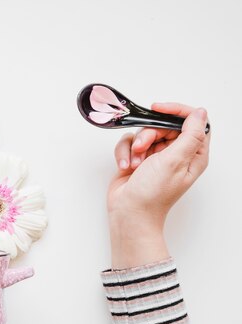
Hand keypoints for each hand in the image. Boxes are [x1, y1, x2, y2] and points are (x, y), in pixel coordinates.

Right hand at [107, 103, 209, 267]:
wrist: (129, 213)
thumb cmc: (153, 195)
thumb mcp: (175, 161)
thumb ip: (190, 134)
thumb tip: (200, 113)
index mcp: (193, 155)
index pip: (192, 122)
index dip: (176, 111)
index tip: (158, 109)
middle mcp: (176, 154)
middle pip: (164, 125)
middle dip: (149, 134)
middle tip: (143, 148)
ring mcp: (156, 157)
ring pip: (144, 133)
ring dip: (135, 146)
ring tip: (135, 164)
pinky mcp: (137, 159)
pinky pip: (129, 144)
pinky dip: (124, 153)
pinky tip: (125, 167)